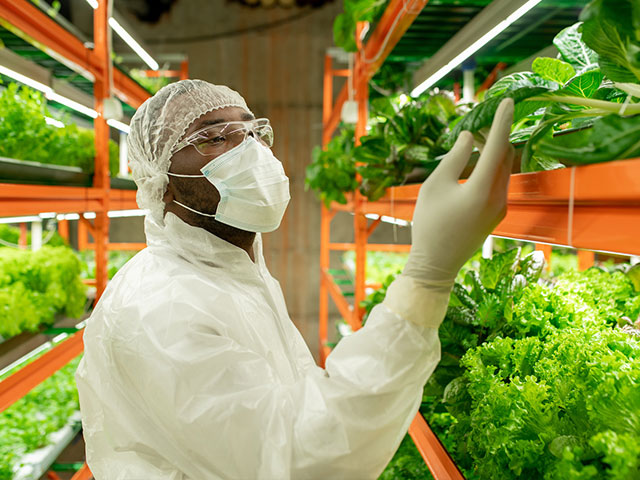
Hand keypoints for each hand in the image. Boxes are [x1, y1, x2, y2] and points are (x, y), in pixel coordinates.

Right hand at [402, 98, 514, 289]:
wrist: (436, 265)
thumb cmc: (429, 224)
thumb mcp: (435, 186)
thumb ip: (454, 158)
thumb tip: (469, 136)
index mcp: (481, 190)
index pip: (498, 147)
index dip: (502, 121)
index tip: (508, 100)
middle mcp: (498, 198)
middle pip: (506, 156)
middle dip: (497, 134)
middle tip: (481, 118)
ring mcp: (500, 208)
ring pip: (505, 169)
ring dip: (495, 150)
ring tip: (476, 137)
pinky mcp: (497, 214)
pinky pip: (500, 181)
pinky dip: (492, 166)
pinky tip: (477, 161)